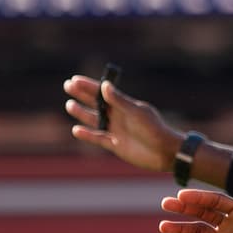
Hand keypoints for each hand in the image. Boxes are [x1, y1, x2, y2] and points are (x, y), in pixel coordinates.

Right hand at [64, 75, 181, 172]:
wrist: (165, 152)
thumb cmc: (155, 129)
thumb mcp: (137, 113)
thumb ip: (120, 101)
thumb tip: (104, 86)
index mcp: (125, 105)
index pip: (104, 93)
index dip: (89, 86)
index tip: (75, 79)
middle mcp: (119, 116)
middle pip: (96, 103)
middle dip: (82, 95)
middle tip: (68, 86)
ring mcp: (116, 130)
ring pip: (95, 120)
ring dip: (82, 113)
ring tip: (70, 105)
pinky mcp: (115, 145)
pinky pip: (98, 138)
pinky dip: (87, 135)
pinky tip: (76, 130)